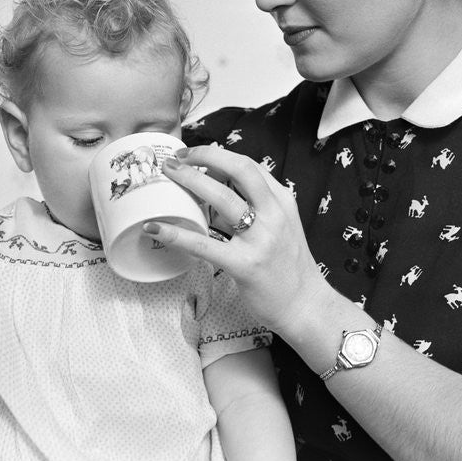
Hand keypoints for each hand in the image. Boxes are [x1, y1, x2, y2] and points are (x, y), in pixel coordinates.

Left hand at [145, 145, 328, 334]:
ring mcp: (261, 239)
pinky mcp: (245, 266)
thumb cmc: (288, 267)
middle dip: (205, 157)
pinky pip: (205, 245)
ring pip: (223, 198)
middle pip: (239, 170)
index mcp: (282, 202)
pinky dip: (177, 234)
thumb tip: (218, 191)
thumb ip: (257, 206)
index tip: (195, 155)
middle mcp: (274, 214)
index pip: (250, 166)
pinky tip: (156, 228)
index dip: (219, 155)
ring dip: (191, 181)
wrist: (305, 306)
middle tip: (177, 158)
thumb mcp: (281, 225)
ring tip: (167, 175)